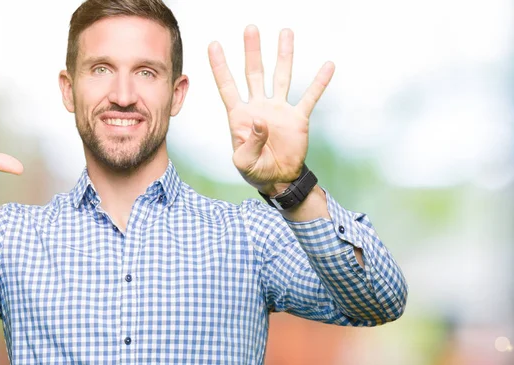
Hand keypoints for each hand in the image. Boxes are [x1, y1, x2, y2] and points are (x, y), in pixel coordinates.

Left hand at [208, 25, 333, 195]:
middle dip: (252, 51)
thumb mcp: (244, 162)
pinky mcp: (298, 118)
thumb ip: (250, 143)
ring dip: (283, 55)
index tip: (213, 45)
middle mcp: (258, 106)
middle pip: (254, 73)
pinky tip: (327, 66)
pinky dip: (319, 82)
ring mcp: (279, 109)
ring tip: (285, 33)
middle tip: (251, 29)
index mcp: (240, 115)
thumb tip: (260, 120)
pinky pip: (310, 97)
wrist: (278, 179)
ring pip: (281, 76)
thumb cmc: (255, 171)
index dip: (220, 67)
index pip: (227, 86)